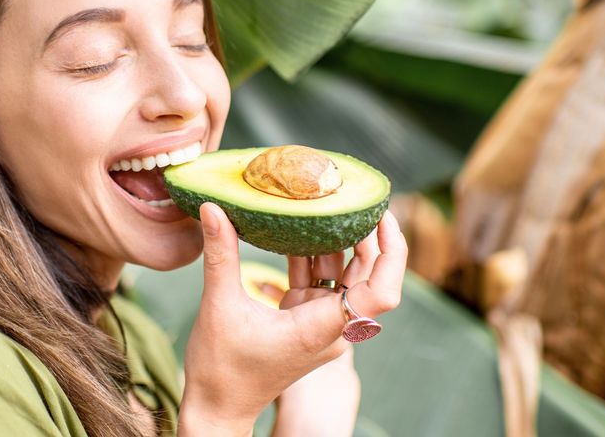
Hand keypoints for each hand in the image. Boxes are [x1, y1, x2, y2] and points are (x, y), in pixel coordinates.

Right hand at [178, 204, 405, 435]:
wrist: (218, 407)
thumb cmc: (222, 369)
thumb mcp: (219, 306)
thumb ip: (220, 254)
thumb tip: (213, 209)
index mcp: (323, 329)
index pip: (381, 292)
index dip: (391, 252)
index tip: (382, 215)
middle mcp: (331, 328)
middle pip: (368, 277)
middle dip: (367, 237)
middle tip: (355, 197)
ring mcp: (318, 325)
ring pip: (344, 278)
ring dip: (338, 243)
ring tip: (329, 203)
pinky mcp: (303, 322)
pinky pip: (318, 283)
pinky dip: (312, 256)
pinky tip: (300, 228)